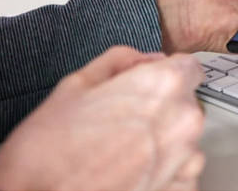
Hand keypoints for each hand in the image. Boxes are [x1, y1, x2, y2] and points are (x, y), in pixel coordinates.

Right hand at [0, 47, 205, 190]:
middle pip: (186, 103)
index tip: (149, 84)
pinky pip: (183, 173)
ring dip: (163, 142)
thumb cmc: (47, 153)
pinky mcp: (182, 188)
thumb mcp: (74, 86)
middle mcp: (183, 120)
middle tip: (122, 122)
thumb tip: (142, 59)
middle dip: (161, 108)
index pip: (189, 67)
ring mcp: (185, 159)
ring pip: (185, 139)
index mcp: (162, 86)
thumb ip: (118, 61)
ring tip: (121, 153)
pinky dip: (164, 173)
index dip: (165, 73)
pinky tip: (132, 174)